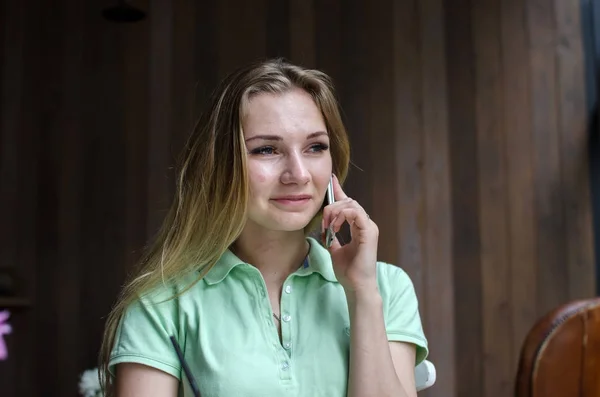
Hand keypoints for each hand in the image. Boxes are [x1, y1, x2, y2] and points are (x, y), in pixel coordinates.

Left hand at [322, 174, 378, 292]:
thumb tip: (324, 230)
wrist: (356, 286)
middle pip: (348, 201)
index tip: (330, 182)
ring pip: (351, 204)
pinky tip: (335, 227)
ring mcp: (369, 227)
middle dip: (332, 207)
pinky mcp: (369, 232)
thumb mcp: (335, 250)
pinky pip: (355, 212)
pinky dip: (342, 216)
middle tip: (323, 221)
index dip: (340, 191)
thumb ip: (332, 237)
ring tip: (328, 226)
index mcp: (360, 227)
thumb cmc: (348, 272)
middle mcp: (366, 225)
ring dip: (335, 212)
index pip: (350, 204)